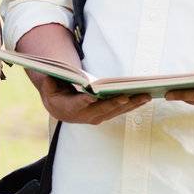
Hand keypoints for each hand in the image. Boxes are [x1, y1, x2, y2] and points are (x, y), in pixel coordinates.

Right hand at [30, 72, 149, 124]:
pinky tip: (144, 98)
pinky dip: (132, 105)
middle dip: (115, 103)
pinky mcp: (106, 116)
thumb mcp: (49, 86)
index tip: (91, 97)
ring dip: (131, 104)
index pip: (77, 104)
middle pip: (102, 109)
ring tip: (144, 96)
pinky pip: (120, 111)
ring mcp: (97, 117)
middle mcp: (85, 116)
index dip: (84, 101)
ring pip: (115, 111)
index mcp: (69, 108)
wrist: (60, 108)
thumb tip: (50, 75)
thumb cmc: (55, 93)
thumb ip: (49, 81)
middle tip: (126, 96)